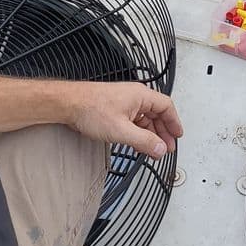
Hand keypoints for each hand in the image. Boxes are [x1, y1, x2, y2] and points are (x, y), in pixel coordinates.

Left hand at [67, 83, 182, 159]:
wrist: (68, 104)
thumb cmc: (90, 109)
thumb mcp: (121, 130)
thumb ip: (144, 141)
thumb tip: (160, 148)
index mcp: (140, 95)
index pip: (166, 106)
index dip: (174, 122)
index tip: (177, 136)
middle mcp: (134, 96)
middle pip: (156, 113)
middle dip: (163, 131)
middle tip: (166, 147)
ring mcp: (124, 102)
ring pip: (144, 118)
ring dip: (150, 134)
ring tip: (153, 149)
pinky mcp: (115, 108)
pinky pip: (133, 120)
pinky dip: (138, 132)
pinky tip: (137, 143)